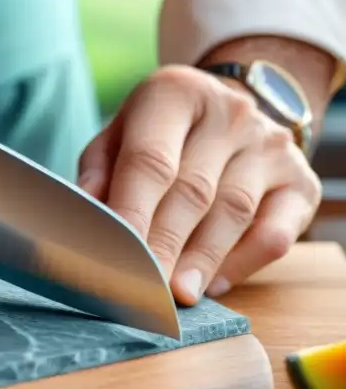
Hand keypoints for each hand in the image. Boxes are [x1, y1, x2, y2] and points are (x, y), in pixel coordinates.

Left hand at [77, 65, 321, 305]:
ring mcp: (270, 146)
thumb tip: (87, 212)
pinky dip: (243, 263)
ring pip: (233, 213)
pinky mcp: (301, 182)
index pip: (150, 160)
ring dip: (201, 259)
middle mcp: (229, 114)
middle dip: (164, 244)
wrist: (229, 109)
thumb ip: (100, 170)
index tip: (116, 255)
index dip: (132, 212)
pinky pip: (275, 232)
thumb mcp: (120, 134)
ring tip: (175, 293)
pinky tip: (213, 283)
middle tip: (142, 287)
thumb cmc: (159, 133)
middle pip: (192, 191)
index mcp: (175, 94)